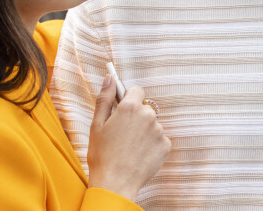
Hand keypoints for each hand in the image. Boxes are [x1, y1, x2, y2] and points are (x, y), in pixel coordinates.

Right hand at [87, 75, 170, 201]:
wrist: (115, 185)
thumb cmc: (102, 155)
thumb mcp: (97, 124)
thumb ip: (105, 98)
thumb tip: (109, 78)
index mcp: (130, 107)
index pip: (136, 90)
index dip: (129, 99)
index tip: (123, 109)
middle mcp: (148, 115)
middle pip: (144, 108)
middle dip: (136, 116)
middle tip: (122, 133)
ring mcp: (158, 131)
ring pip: (152, 124)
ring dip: (144, 131)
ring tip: (130, 147)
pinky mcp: (166, 146)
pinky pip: (159, 138)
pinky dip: (151, 144)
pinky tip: (139, 154)